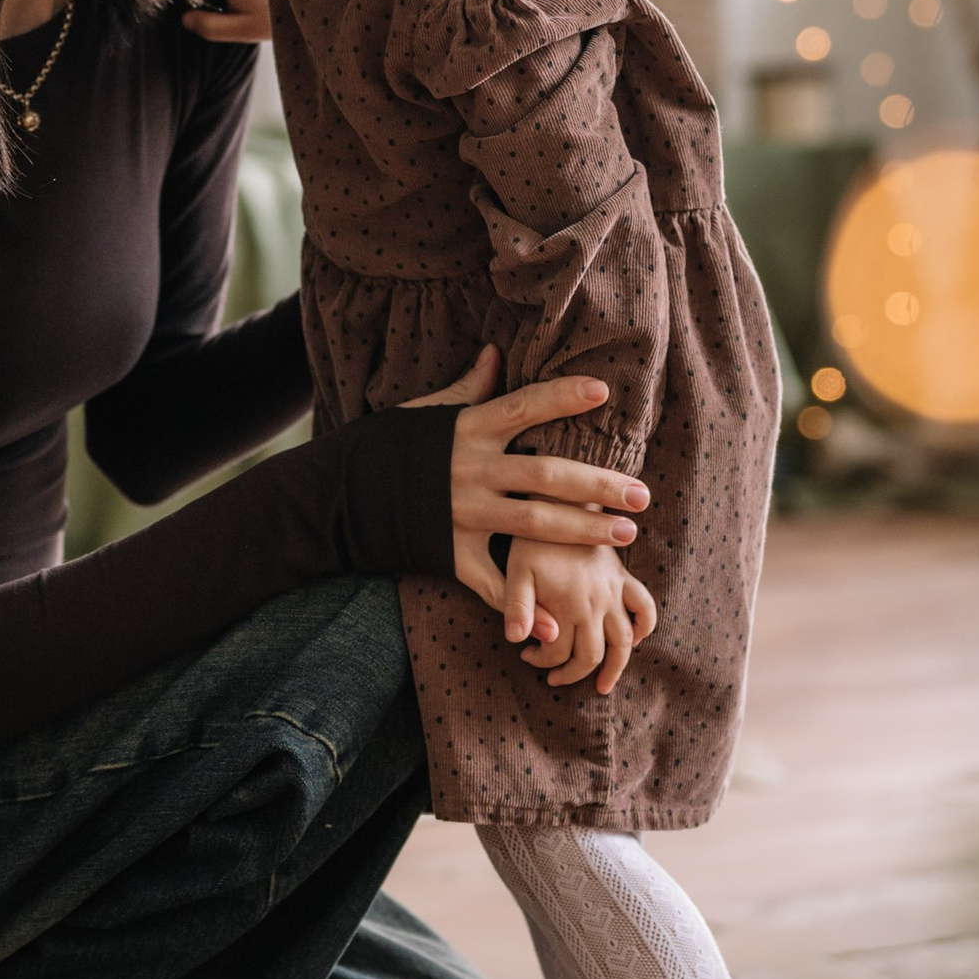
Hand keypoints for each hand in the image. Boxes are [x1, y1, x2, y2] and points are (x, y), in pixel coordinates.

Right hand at [406, 342, 649, 609]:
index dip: (560, 398)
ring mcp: (460, 514)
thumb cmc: (385, 448)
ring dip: (582, 531)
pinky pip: (491, 582)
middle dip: (596, 485)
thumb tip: (497, 353)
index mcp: (466, 431)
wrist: (337, 495)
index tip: (603, 391)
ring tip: (625, 534)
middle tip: (640, 494)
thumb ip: (467, 390)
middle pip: (543, 475)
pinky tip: (556, 625)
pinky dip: (522, 605)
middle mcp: (468, 471)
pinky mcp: (448, 551)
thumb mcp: (423, 412)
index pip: (521, 408)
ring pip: (532, 525)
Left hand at [502, 539, 658, 692]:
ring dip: (615, 667)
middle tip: (554, 679)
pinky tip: (634, 639)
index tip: (526, 655)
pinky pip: (644, 607)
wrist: (559, 501)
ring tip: (603, 685)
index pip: (559, 652)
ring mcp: (613, 591)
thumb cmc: (530, 539)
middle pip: (591, 656)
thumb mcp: (514, 572)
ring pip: (623, 642)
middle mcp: (595, 602)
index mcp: (567, 604)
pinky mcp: (623, 577)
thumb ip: (518, 609)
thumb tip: (521, 642)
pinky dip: (644, 627)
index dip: (541, 661)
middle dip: (572, 673)